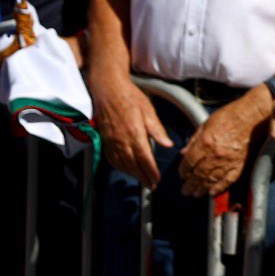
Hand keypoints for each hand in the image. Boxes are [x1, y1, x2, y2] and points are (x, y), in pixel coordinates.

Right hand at [88, 74, 172, 188]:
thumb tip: (168, 144)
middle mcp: (122, 140)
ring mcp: (111, 141)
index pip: (144, 158)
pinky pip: (112, 158)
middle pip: (133, 164)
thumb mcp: (149, 111)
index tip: (156, 179)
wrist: (108, 90)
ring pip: (122, 163)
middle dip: (142, 177)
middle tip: (151, 185)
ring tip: (142, 180)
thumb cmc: (130, 97)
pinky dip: (120, 167)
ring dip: (132, 174)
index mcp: (135, 132)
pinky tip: (126, 169)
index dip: (150, 171)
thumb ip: (157, 130)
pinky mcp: (104, 140)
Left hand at [179, 95, 264, 195]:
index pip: (189, 163)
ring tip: (196, 194)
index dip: (183, 171)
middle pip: (198, 174)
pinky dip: (220, 188)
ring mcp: (228, 161)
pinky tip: (213, 193)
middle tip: (185, 190)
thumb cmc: (231, 115)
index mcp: (205, 143)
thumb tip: (184, 153)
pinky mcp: (240, 163)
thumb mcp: (206, 123)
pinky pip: (229, 179)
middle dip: (190, 184)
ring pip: (212, 180)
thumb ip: (194, 140)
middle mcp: (215, 155)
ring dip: (202, 188)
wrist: (253, 114)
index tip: (182, 175)